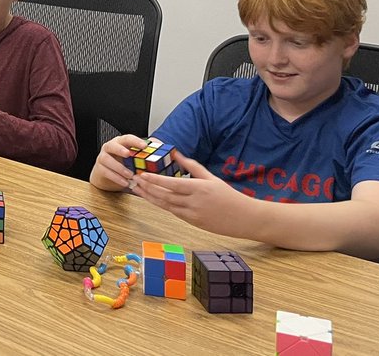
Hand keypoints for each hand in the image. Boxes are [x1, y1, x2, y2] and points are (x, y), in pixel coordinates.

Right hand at [92, 133, 148, 189]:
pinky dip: (116, 177)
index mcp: (121, 143)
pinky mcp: (100, 168)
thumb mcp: (135, 158)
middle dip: (120, 149)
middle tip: (128, 154)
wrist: (108, 175)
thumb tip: (161, 148)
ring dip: (119, 167)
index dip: (135, 141)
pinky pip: (106, 171)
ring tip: (130, 175)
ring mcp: (103, 157)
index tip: (144, 146)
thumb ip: (146, 153)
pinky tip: (125, 182)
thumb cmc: (125, 164)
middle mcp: (110, 148)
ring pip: (107, 159)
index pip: (127, 138)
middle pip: (112, 145)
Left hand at [132, 152, 251, 236]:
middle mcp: (193, 203)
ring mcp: (192, 215)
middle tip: (134, 181)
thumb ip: (192, 166)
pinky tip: (152, 199)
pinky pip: (174, 213)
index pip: (171, 184)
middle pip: (165, 196)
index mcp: (198, 188)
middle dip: (147, 189)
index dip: (155, 180)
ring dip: (150, 198)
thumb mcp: (210, 177)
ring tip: (138, 190)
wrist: (244, 218)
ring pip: (166, 206)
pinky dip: (162, 206)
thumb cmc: (228, 195)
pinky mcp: (193, 223)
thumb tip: (176, 153)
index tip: (142, 175)